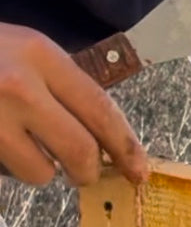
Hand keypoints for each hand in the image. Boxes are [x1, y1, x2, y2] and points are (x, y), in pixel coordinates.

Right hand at [0, 23, 147, 185]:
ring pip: (42, 172)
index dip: (126, 147)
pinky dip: (11, 167)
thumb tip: (105, 142)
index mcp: (41, 54)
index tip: (140, 172)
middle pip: (80, 151)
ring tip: (19, 145)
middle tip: (81, 174)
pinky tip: (0, 143)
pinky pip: (10, 173)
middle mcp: (20, 84)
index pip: (101, 109)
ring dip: (39, 171)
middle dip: (86, 172)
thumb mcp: (21, 51)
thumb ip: (61, 88)